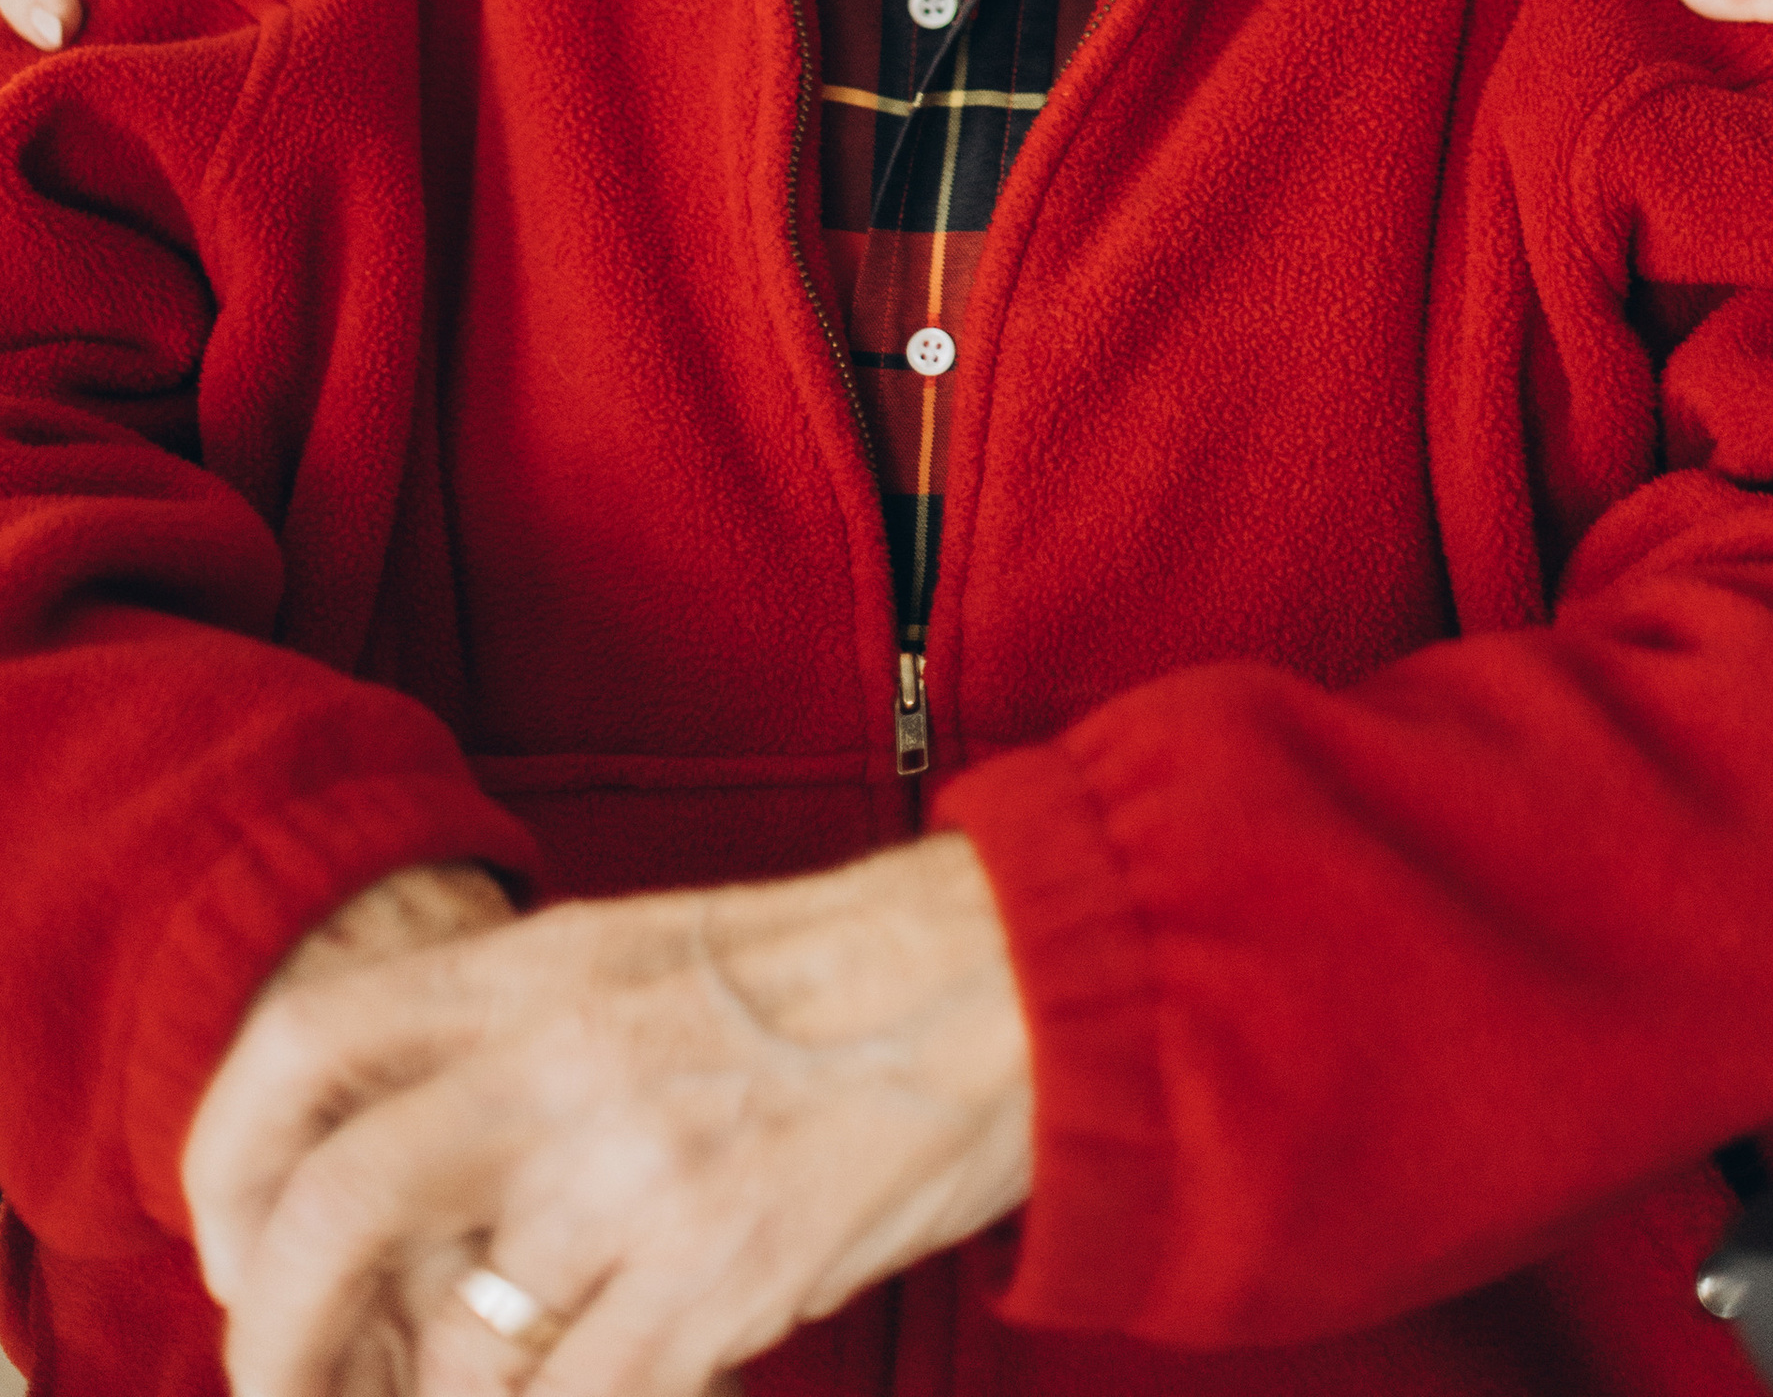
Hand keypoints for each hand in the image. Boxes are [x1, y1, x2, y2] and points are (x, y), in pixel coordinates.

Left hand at [183, 833, 1031, 1396]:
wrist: (1016, 976)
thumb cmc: (836, 970)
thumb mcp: (646, 954)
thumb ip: (517, 1039)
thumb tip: (393, 1171)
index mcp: (543, 968)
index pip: (305, 1042)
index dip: (221, 1159)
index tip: (228, 1244)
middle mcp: (568, 1062)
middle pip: (332, 1208)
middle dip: (269, 1335)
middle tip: (280, 1386)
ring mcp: (644, 1175)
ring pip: (452, 1351)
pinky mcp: (723, 1274)